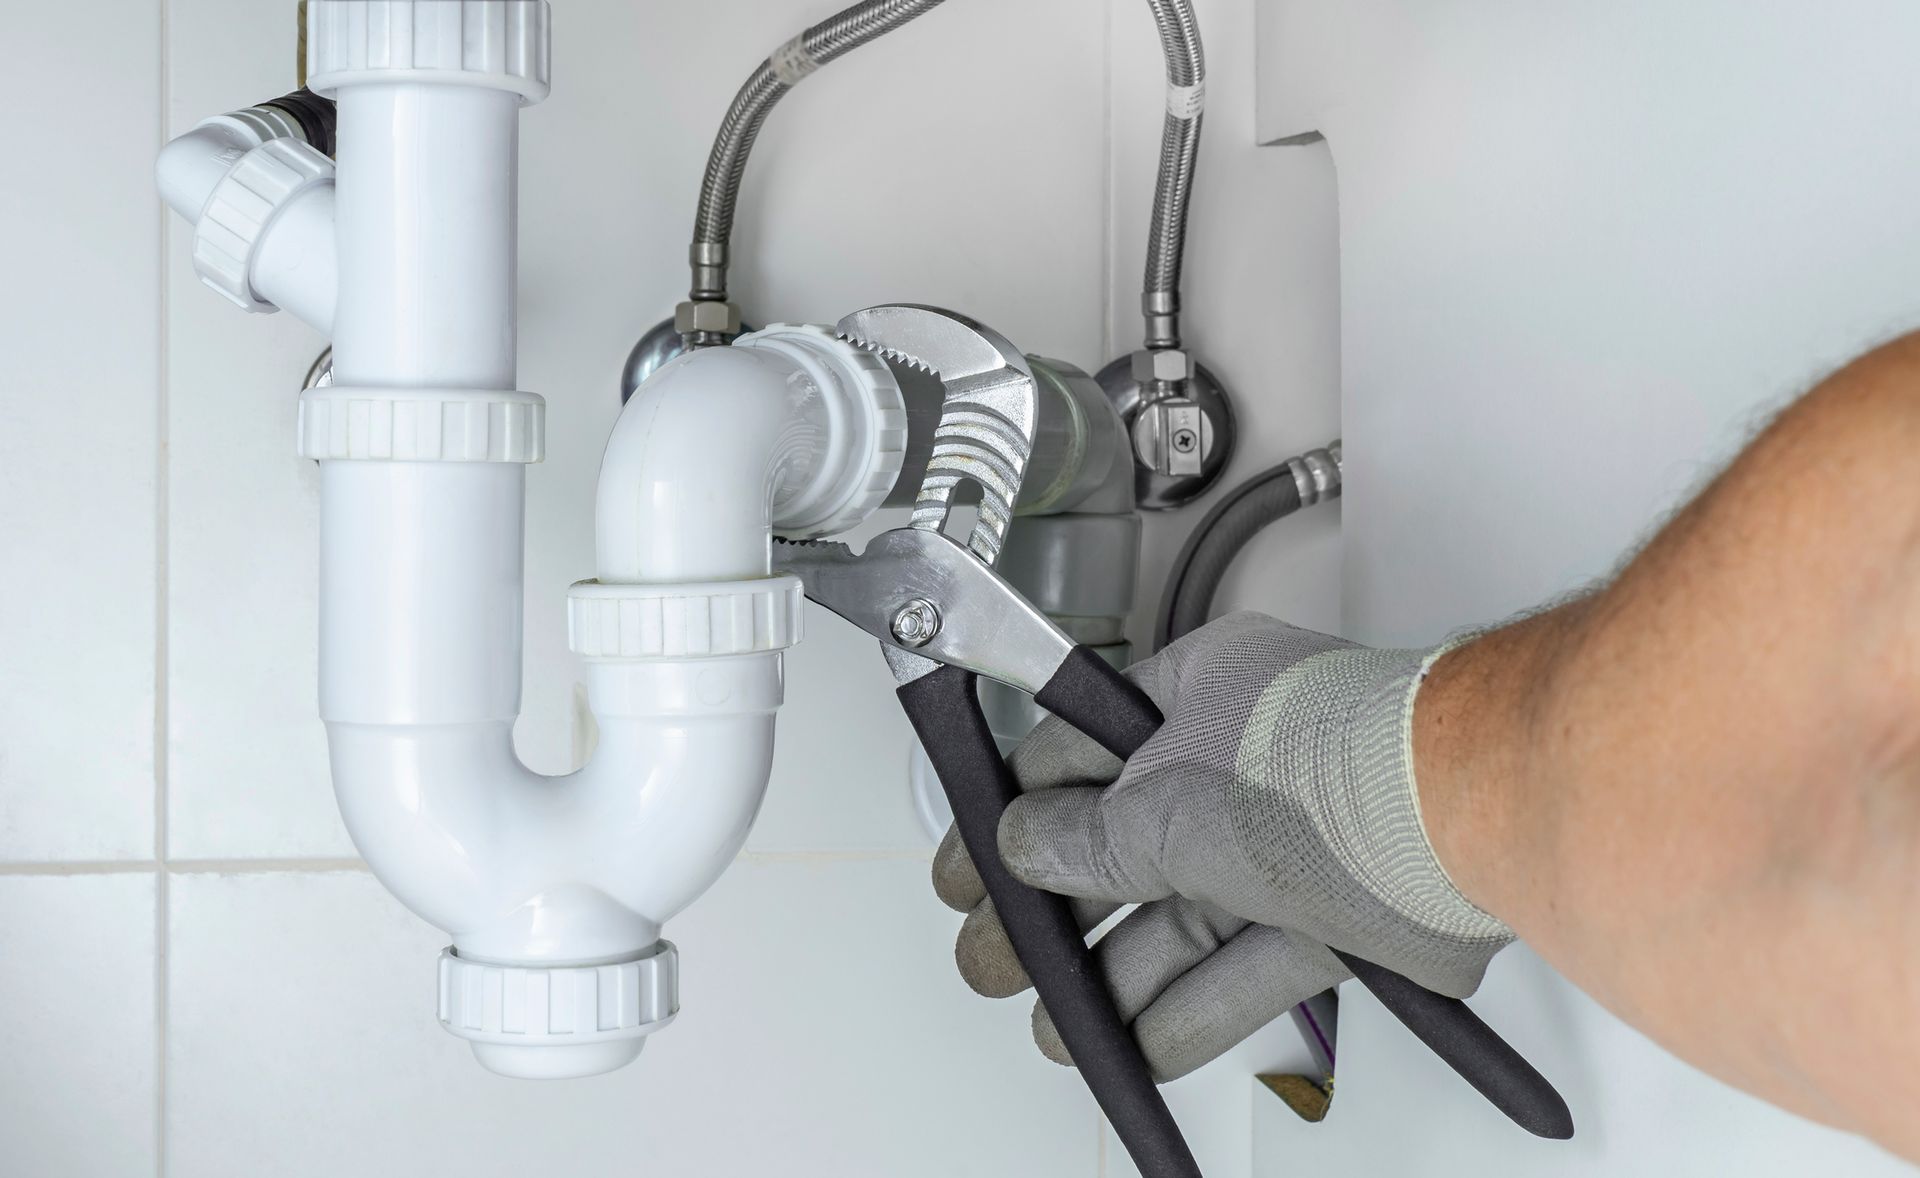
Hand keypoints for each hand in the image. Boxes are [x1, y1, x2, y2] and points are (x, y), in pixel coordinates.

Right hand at [931, 612, 1511, 1079]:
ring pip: (1183, 915)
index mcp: (1199, 692)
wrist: (1465, 827)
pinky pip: (1246, 964)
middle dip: (1056, 913)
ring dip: (1117, 975)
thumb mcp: (1169, 805)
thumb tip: (1026, 845)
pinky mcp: (1335, 912)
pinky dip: (1194, 1006)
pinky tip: (1140, 1042)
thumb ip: (1087, 838)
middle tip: (997, 957)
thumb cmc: (1334, 769)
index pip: (1082, 751)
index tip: (975, 866)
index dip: (1019, 813)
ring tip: (1058, 1024)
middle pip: (1126, 846)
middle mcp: (1242, 761)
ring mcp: (1290, 839)